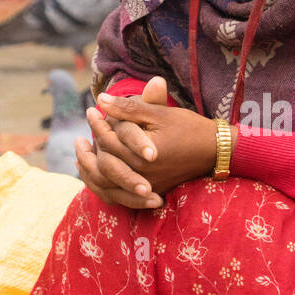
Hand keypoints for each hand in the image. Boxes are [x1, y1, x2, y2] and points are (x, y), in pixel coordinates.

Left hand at [76, 75, 230, 205]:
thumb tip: (100, 99)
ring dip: (91, 172)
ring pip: (107, 185)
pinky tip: (96, 173)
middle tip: (79, 139)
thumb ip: (127, 108)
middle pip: (102, 166)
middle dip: (87, 152)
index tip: (91, 110)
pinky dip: (104, 185)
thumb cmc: (188, 127)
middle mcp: (141, 175)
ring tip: (82, 157)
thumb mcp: (158, 113)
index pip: (107, 141)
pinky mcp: (150, 192)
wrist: (215, 150)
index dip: (96, 124)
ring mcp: (145, 187)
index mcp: (140, 155)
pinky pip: (119, 195)